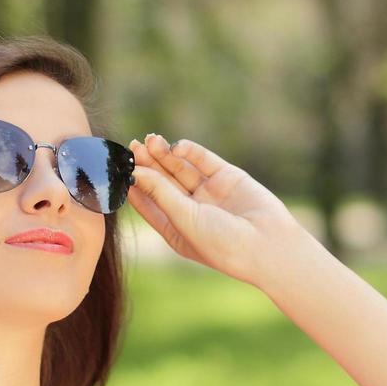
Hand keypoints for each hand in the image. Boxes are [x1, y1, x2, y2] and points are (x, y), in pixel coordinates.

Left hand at [125, 132, 304, 286]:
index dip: (133, 186)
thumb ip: (161, 193)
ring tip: (150, 140)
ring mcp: (209, 193)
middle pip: (162, 182)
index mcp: (176, 228)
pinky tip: (177, 146)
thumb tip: (136, 172)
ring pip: (180, 168)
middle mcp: (191, 210)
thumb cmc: (222, 244)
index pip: (147, 203)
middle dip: (148, 164)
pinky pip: (203, 160)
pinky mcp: (227, 177)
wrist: (268, 245)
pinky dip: (190, 151)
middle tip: (133, 147)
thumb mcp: (184, 219)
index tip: (118, 169)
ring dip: (165, 155)